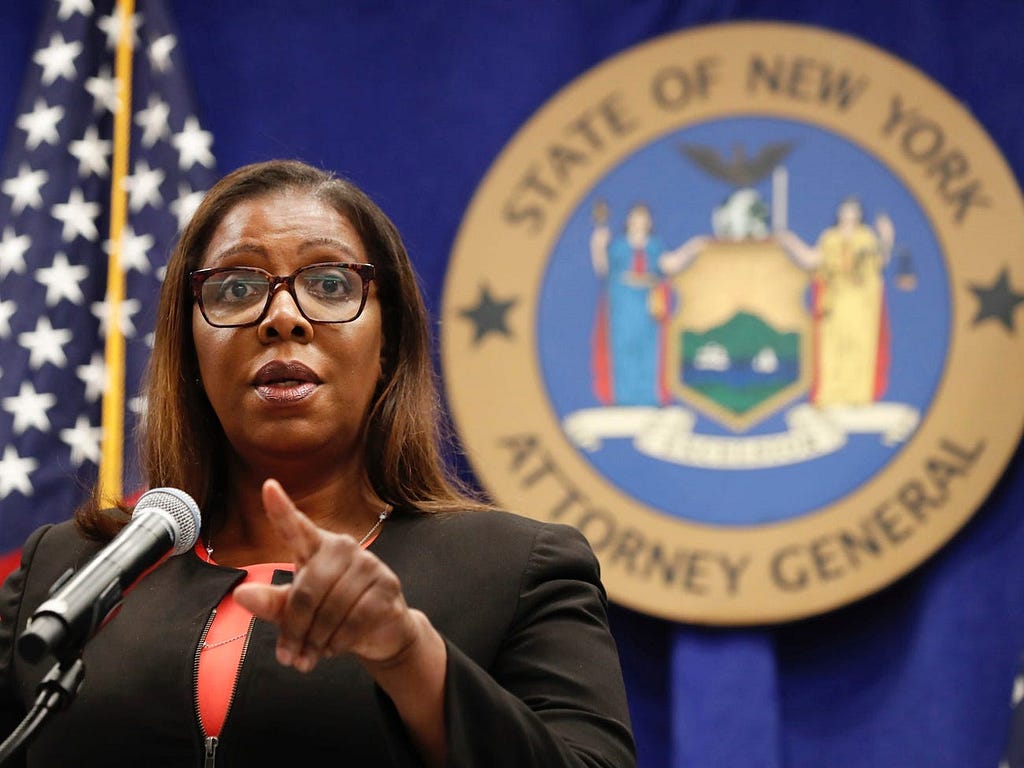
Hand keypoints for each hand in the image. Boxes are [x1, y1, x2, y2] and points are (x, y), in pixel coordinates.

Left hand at [232, 479, 423, 673]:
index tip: (268, 487)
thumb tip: (241, 595)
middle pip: (307, 589)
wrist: (381, 632)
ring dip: (315, 641)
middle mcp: (344, 547)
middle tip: (288, 658)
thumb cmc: (331, 615)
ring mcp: (368, 565)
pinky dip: (338, 641)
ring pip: (330, 608)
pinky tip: (333, 649)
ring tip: (309, 657)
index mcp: (317, 547)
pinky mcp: (387, 586)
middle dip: (294, 629)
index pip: (296, 526)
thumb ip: (271, 603)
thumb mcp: (297, 611)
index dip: (281, 508)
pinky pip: (354, 619)